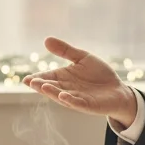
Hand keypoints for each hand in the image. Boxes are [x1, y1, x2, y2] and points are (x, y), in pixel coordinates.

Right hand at [22, 37, 136, 124]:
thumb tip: (46, 39)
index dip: (37, 78)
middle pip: (51, 87)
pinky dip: (70, 100)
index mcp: (63, 77)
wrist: (118, 89)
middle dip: (41, 85)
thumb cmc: (99, 74)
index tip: (27, 79)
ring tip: (43, 86)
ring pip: (61, 96)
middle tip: (30, 82)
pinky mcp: (88, 105)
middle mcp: (67, 89)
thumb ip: (65, 50)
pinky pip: (77, 103)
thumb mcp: (82, 58)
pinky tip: (63, 95)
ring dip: (52, 92)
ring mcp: (76, 98)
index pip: (47, 77)